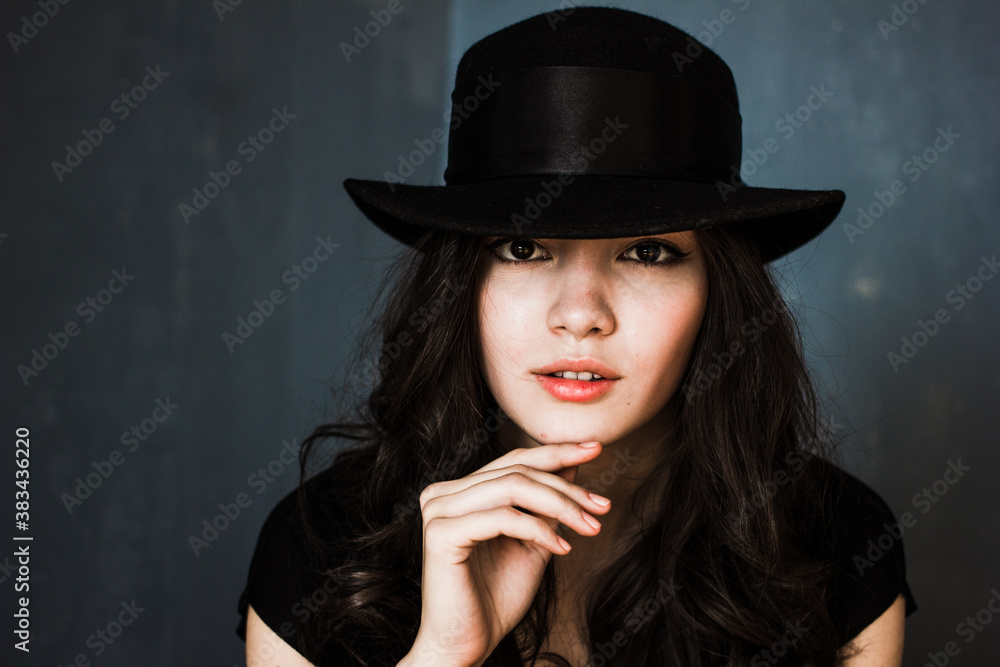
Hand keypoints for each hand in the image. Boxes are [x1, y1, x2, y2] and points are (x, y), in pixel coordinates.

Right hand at [397, 442, 611, 666]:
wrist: (466, 646)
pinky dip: (538, 529)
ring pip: (513, 488)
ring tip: (590, 527)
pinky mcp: (442, 534)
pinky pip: (502, 518)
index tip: (596, 449)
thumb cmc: (495, 598)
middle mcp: (443, 494)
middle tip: (602, 505)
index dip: (557, 453)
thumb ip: (546, 506)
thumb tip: (573, 466)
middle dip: (567, 486)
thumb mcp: (532, 542)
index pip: (514, 461)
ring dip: (560, 505)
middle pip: (517, 471)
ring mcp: (439, 511)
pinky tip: (562, 548)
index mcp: (459, 492)